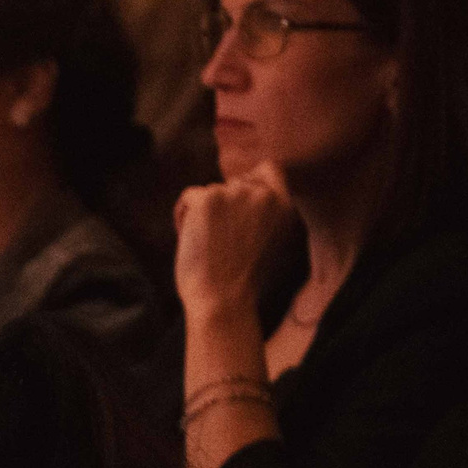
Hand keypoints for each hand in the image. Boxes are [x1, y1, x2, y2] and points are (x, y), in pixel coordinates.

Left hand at [174, 161, 297, 320]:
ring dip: (201, 213)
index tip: (234, 203)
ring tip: (206, 245)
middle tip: (217, 238)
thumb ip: (266, 213)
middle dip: (221, 205)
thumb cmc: (242, 280)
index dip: (248, 181)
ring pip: (210, 191)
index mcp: (285, 204)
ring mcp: (235, 194)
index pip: (268, 169)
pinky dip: (182, 215)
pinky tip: (190, 239)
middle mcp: (263, 194)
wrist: (223, 299)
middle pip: (234, 183)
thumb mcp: (272, 241)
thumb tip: (244, 194)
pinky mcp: (207, 200)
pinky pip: (188, 197)